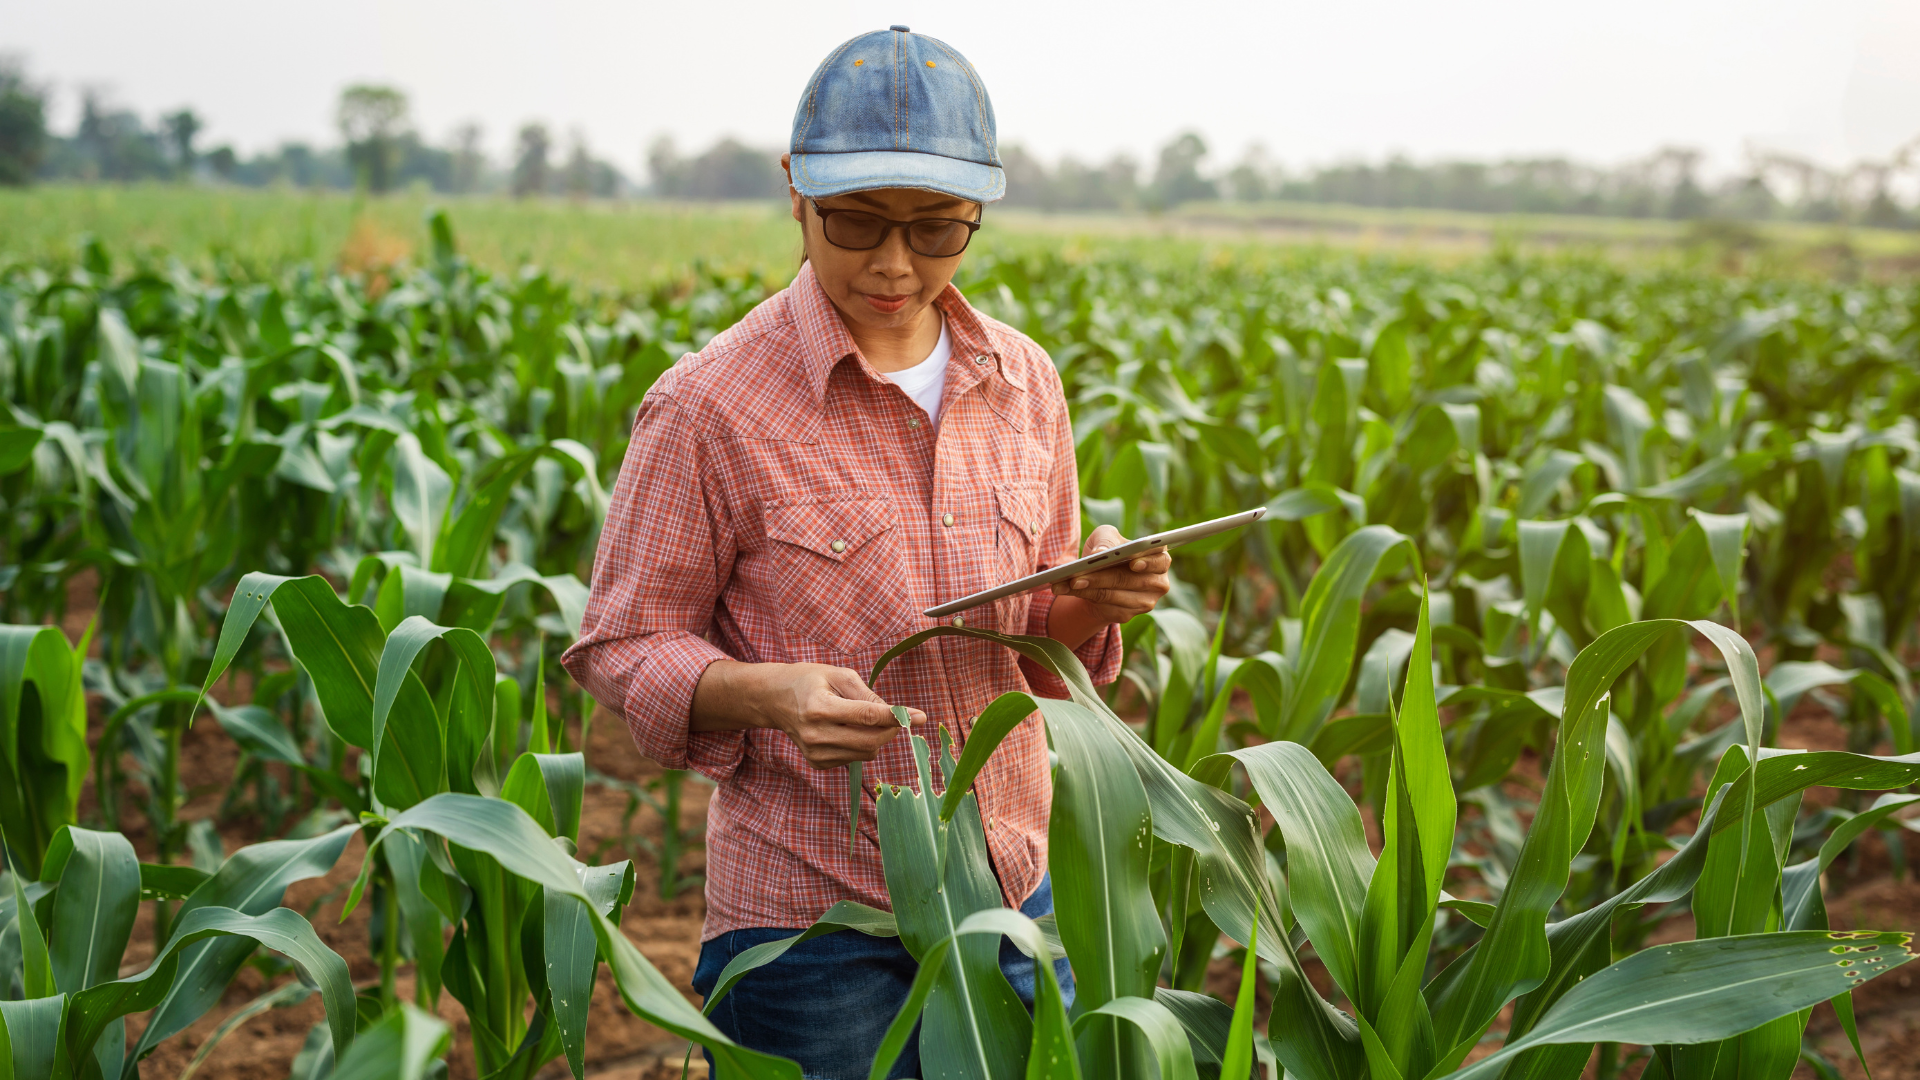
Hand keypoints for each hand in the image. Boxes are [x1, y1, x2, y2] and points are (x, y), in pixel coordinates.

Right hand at [690, 660, 925, 768]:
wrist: (775, 700)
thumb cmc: (809, 680)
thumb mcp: (838, 674)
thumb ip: (868, 694)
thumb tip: (896, 714)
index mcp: (819, 707)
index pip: (867, 716)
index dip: (896, 717)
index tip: (920, 716)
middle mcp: (815, 734)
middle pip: (870, 742)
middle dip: (891, 730)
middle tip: (899, 716)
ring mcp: (815, 753)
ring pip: (865, 753)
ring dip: (877, 737)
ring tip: (863, 718)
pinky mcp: (817, 763)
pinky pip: (854, 758)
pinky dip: (860, 744)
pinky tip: (847, 729)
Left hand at [1049, 524, 1171, 624]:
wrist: (1100, 576)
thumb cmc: (1108, 549)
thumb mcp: (1106, 537)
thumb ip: (1106, 539)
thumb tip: (1101, 552)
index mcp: (1159, 557)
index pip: (1160, 559)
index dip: (1148, 562)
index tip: (1133, 563)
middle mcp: (1158, 582)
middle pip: (1128, 580)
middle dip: (1100, 577)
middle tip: (1075, 576)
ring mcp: (1145, 602)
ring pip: (1113, 595)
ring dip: (1086, 589)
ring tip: (1064, 583)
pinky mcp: (1128, 615)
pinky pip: (1104, 607)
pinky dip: (1083, 597)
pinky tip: (1067, 591)